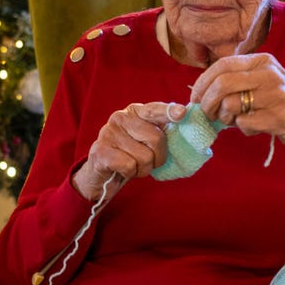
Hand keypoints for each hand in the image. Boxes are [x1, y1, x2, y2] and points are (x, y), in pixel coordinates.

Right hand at [72, 101, 186, 199]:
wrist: (102, 174)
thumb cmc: (130, 155)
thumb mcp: (145, 139)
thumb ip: (161, 130)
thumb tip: (183, 119)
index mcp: (134, 111)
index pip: (154, 110)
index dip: (169, 112)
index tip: (182, 113)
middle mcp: (120, 117)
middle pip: (156, 138)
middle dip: (158, 157)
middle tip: (148, 161)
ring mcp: (108, 133)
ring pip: (144, 157)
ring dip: (143, 169)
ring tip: (133, 165)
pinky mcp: (101, 151)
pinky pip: (130, 166)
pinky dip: (131, 173)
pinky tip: (122, 170)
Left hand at [190, 53, 284, 157]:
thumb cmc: (281, 101)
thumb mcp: (263, 80)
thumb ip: (237, 79)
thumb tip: (199, 91)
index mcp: (263, 61)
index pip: (223, 64)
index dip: (203, 82)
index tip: (195, 97)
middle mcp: (271, 74)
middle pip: (222, 84)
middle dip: (207, 102)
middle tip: (207, 113)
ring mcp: (276, 95)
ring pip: (230, 104)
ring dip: (225, 118)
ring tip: (235, 120)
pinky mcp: (279, 117)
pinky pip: (243, 123)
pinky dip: (242, 128)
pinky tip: (253, 127)